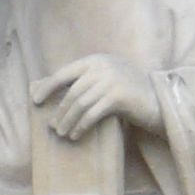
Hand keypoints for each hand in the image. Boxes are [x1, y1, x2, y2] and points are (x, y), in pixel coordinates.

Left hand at [32, 55, 158, 138]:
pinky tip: (76, 135)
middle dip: (59, 111)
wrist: (158, 99)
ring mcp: (111, 79)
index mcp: (96, 60)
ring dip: (68, 121)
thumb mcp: (107, 80)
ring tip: (62, 134)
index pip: (65, 73)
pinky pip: (92, 113)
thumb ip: (87, 81)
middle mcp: (102, 66)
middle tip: (53, 127)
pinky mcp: (118, 96)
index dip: (48, 87)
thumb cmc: (130, 93)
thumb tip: (57, 98)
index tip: (36, 100)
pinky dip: (81, 126)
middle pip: (72, 92)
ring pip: (80, 104)